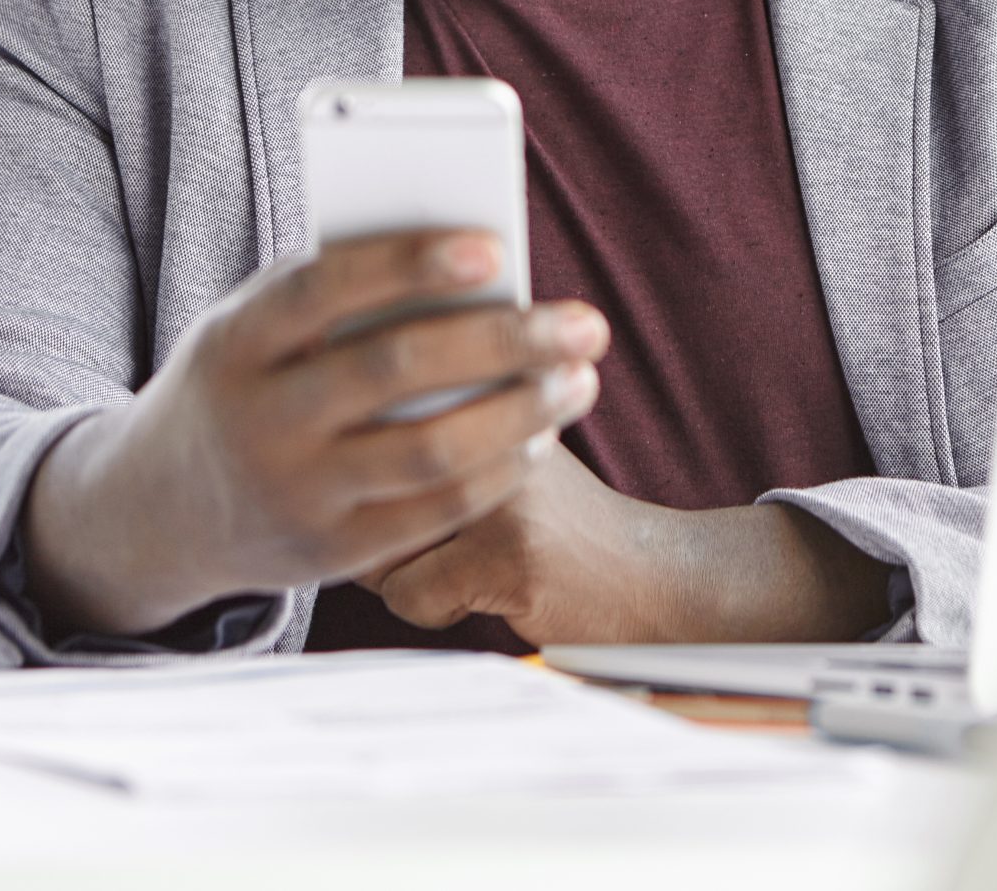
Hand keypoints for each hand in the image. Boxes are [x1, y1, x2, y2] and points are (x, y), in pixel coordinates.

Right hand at [19, 227, 607, 637]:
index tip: (496, 247)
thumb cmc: (242, 384)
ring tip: (580, 379)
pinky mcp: (329, 554)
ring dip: (520, 411)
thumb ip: (337, 297)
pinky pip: (434, 511)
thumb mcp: (253, 330)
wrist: (155, 511)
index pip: (324, 288)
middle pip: (394, 370)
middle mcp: (259, 420)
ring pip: (427, 450)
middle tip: (586, 322)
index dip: (409, 264)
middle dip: (505, 340)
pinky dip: (499, 471)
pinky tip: (540, 437)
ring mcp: (293, 494)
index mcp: (234, 341)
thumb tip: (472, 262)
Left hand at [362, 442, 901, 646]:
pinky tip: (492, 593)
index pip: (378, 408)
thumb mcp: (514, 444)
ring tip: (474, 562)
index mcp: (496, 388)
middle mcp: (497, 425)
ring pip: (379, 541)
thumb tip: (338, 447)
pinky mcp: (507, 556)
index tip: (370, 468)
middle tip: (432, 531)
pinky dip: (438, 609)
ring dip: (409, 569)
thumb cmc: (565, 519)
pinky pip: (410, 595)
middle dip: (379, 521)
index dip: (367, 456)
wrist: (659, 574)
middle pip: (368, 481)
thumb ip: (444, 425)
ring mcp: (503, 492)